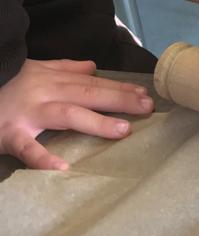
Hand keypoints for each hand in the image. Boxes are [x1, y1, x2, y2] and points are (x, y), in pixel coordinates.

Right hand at [0, 58, 153, 170]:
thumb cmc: (4, 86)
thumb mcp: (34, 70)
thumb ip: (64, 68)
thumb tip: (93, 67)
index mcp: (50, 78)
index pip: (91, 82)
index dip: (119, 88)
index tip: (145, 94)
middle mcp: (43, 93)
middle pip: (86, 94)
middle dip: (119, 100)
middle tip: (146, 107)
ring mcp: (27, 114)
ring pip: (66, 114)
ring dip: (96, 122)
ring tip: (122, 130)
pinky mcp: (10, 134)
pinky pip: (28, 148)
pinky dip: (44, 158)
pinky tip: (62, 169)